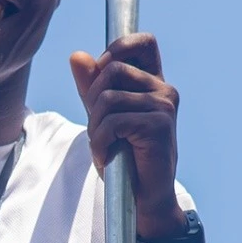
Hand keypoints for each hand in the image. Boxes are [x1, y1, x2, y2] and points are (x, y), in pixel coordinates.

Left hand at [70, 36, 185, 238]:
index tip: (103, 74)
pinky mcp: (158, 125)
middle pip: (112, 69)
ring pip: (108, 98)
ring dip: (95, 127)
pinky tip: (107, 157)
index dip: (117, 48)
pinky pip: (112, 121)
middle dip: (93, 100)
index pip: (143, 42)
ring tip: (104, 147)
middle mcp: (164, 90)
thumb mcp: (102, 118)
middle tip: (99, 130)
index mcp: (154, 84)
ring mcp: (164, 106)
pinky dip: (99, 143)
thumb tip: (77, 55)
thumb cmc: (124, 159)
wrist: (143, 200)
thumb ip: (91, 87)